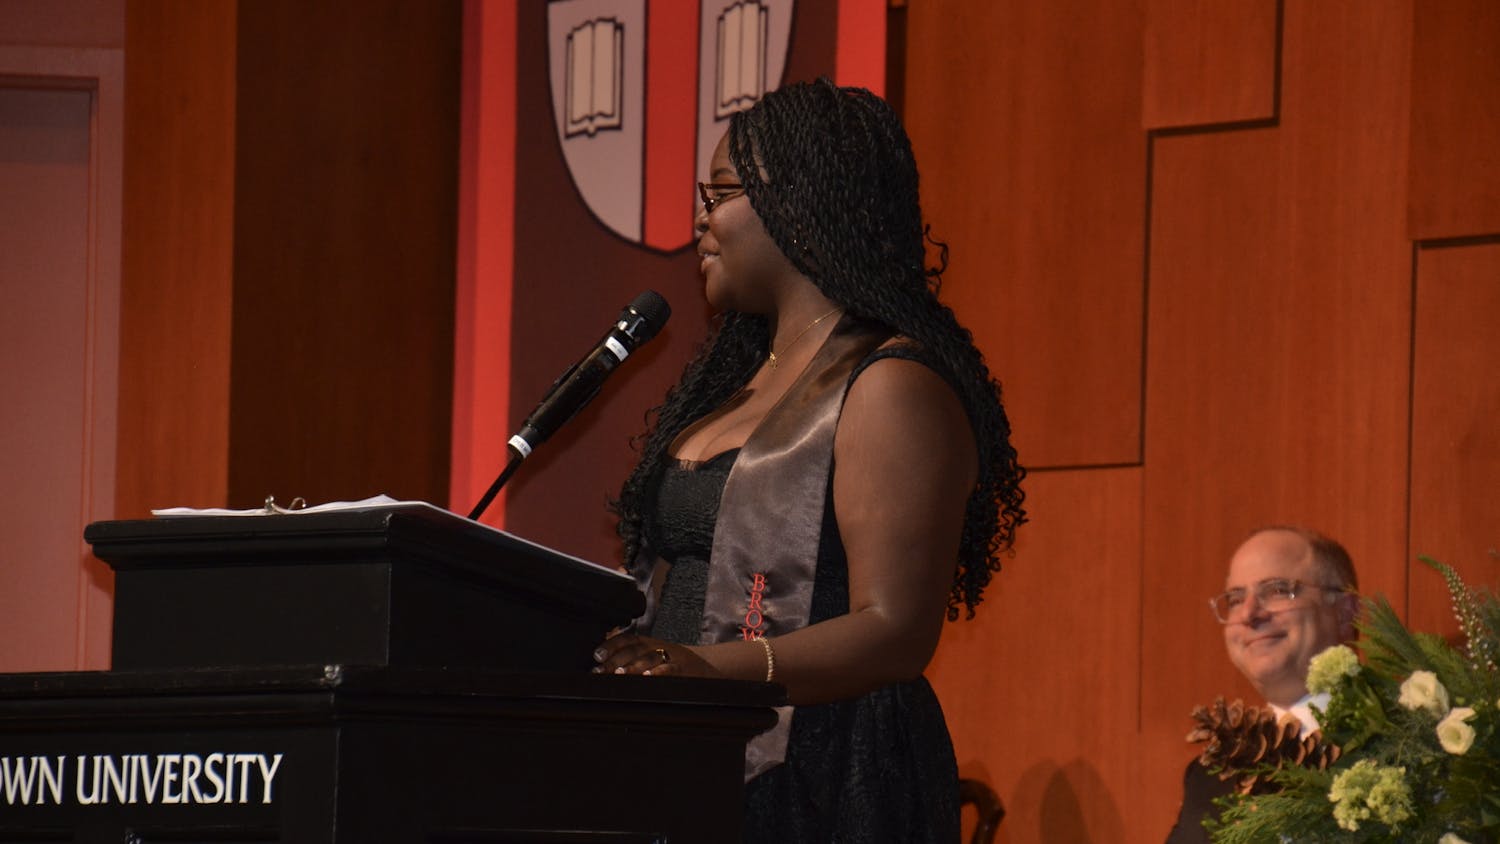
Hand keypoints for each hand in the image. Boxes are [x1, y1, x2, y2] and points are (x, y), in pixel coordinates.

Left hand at [592, 632, 718, 676]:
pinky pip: (669, 668)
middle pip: (634, 650)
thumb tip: (603, 660)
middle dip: (615, 660)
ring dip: (633, 666)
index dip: (610, 645)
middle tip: (600, 670)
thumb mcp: (652, 654)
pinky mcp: (682, 667)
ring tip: (618, 674)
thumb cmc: (672, 662)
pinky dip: (659, 672)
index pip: (626, 639)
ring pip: (649, 658)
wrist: (706, 665)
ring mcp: (670, 656)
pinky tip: (647, 676)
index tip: (596, 655)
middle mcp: (657, 646)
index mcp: (648, 642)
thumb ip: (631, 655)